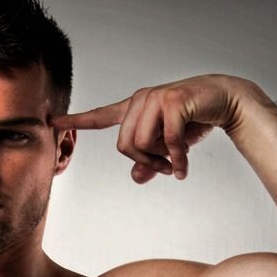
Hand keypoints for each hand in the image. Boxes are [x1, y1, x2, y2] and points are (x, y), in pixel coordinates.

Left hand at [51, 73, 245, 183]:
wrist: (225, 101)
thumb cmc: (195, 121)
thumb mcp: (169, 148)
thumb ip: (151, 163)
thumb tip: (136, 177)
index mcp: (135, 109)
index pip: (100, 116)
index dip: (76, 121)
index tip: (52, 120)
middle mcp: (141, 100)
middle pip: (124, 147)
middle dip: (144, 164)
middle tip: (164, 169)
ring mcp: (156, 98)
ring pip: (141, 145)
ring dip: (161, 162)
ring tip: (177, 162)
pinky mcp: (172, 101)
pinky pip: (166, 141)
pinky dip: (177, 159)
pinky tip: (184, 166)